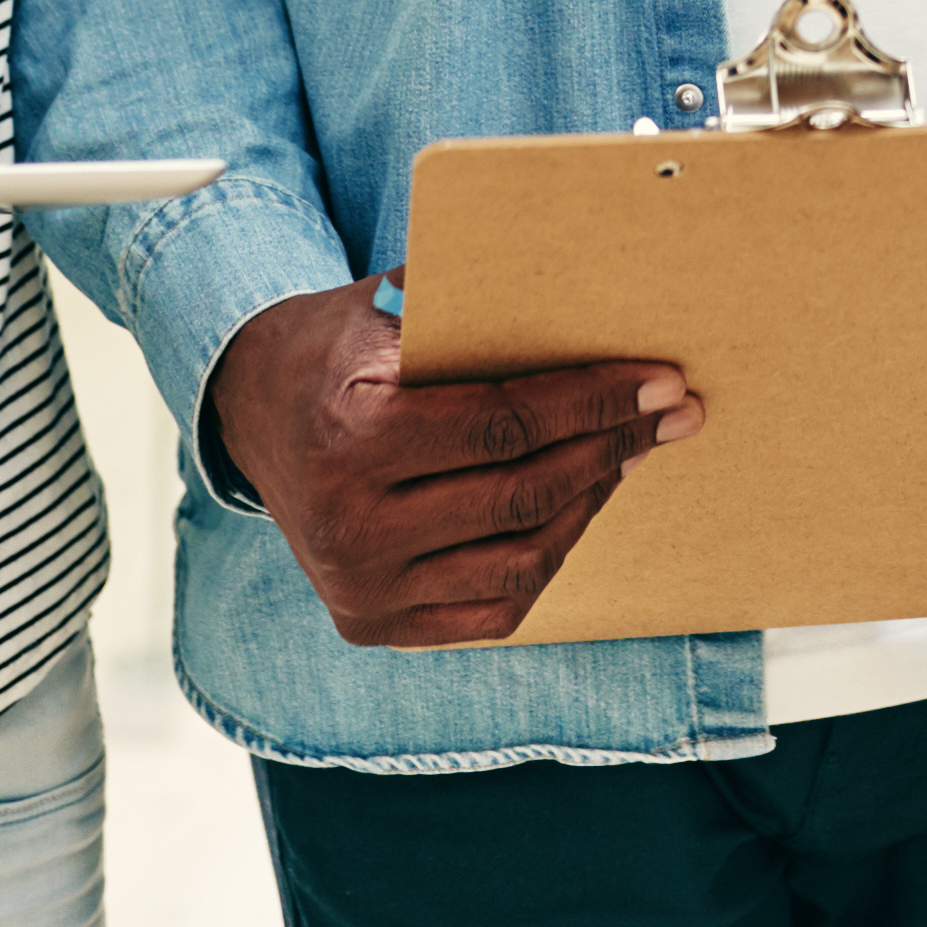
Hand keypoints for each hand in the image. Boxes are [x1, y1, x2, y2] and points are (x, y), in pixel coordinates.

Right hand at [208, 282, 704, 648]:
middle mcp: (351, 525)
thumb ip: (473, 308)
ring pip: (519, 560)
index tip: (662, 382)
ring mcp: (360, 587)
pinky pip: (492, 609)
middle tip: (671, 415)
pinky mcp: (372, 624)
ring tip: (627, 457)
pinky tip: (573, 511)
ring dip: (589, 505)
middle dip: (613, 448)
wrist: (254, 412)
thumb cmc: (340, 348)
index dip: (594, 402)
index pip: (505, 423)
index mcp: (354, 436)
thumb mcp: (388, 306)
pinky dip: (546, 560)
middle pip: (522, 494)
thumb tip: (595, 301)